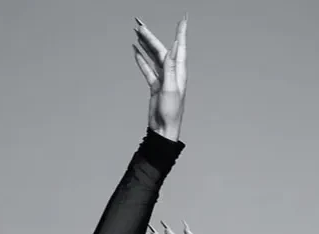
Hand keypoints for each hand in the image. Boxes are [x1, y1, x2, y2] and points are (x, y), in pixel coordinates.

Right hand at [133, 15, 186, 137]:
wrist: (164, 129)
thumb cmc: (171, 113)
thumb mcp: (171, 89)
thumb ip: (171, 68)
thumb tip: (173, 48)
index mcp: (179, 72)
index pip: (179, 47)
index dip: (181, 32)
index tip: (182, 19)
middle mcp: (172, 73)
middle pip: (160, 50)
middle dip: (151, 37)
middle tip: (140, 24)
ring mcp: (163, 79)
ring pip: (153, 57)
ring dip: (145, 45)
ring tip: (137, 34)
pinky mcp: (156, 86)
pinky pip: (148, 69)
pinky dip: (142, 60)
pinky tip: (136, 51)